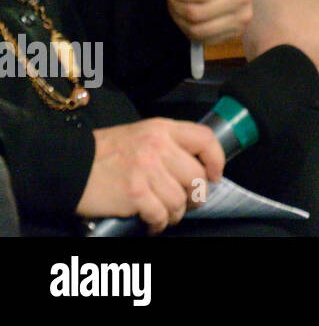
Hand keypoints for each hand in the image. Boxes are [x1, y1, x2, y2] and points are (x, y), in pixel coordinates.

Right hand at [75, 119, 225, 233]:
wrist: (66, 166)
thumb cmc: (104, 152)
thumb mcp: (140, 135)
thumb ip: (166, 145)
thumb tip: (194, 166)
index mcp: (162, 129)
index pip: (205, 139)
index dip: (216, 159)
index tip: (214, 175)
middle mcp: (158, 147)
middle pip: (196, 176)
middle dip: (196, 195)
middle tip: (188, 203)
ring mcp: (147, 171)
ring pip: (180, 200)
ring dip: (176, 213)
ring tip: (166, 215)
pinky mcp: (135, 194)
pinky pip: (161, 215)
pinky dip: (159, 224)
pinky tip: (152, 224)